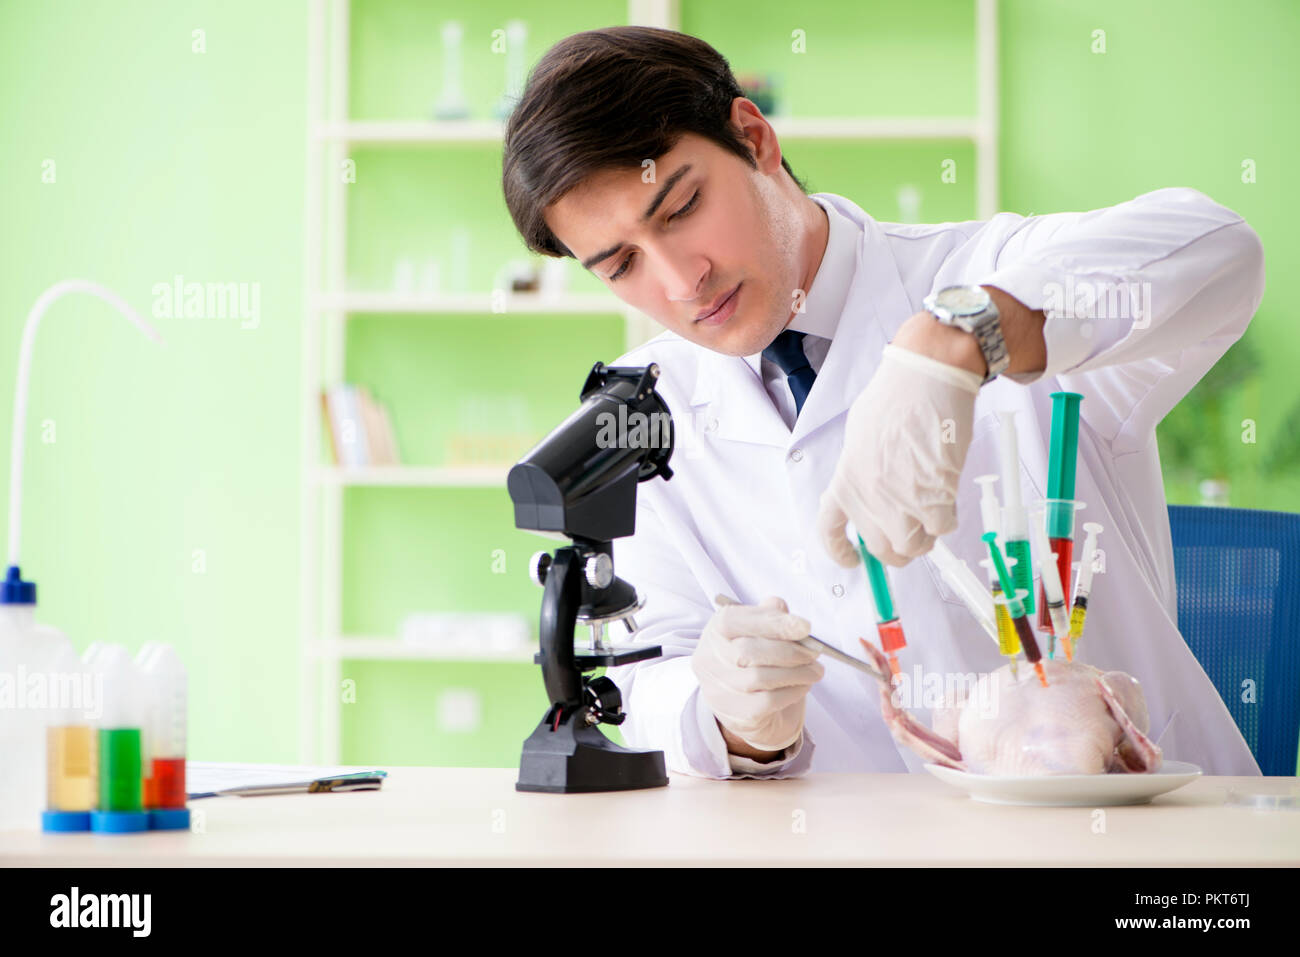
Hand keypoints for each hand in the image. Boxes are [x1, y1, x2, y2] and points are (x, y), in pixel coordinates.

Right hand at [691, 595, 822, 751]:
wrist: (750, 709)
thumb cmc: (757, 661)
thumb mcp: (761, 633)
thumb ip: (769, 616)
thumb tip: (780, 608)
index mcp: (714, 631)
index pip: (733, 620)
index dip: (770, 622)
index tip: (804, 627)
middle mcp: (709, 659)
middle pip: (747, 651)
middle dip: (789, 650)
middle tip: (814, 652)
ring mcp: (718, 689)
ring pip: (760, 678)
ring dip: (796, 672)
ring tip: (815, 670)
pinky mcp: (735, 714)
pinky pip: (768, 701)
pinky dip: (792, 691)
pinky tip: (804, 685)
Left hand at [817, 343, 980, 566]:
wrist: (925, 378)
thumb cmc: (895, 397)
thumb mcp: (860, 438)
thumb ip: (862, 472)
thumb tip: (875, 493)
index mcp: (845, 480)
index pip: (830, 530)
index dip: (841, 552)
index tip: (854, 559)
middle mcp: (868, 497)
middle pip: (882, 549)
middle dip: (899, 548)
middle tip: (913, 533)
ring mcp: (900, 501)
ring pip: (915, 546)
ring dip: (926, 536)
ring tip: (933, 513)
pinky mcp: (933, 497)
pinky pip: (942, 528)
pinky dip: (948, 519)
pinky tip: (947, 496)